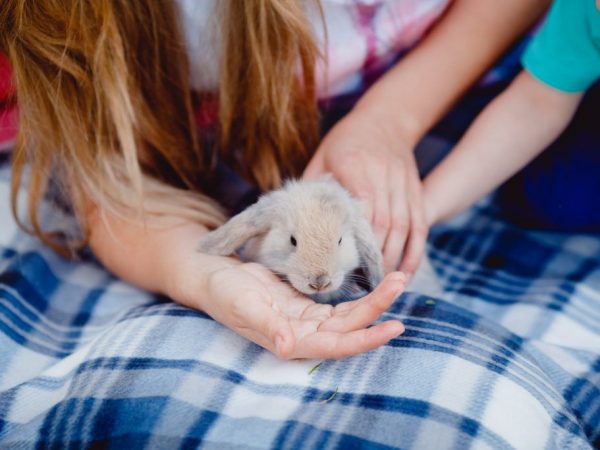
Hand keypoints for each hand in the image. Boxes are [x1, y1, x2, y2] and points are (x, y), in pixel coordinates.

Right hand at [185, 258, 405, 359]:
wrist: (215, 278)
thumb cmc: (225, 293)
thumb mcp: (243, 305)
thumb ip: (267, 326)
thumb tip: (286, 348)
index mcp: (291, 340)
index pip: (336, 344)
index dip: (365, 338)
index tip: (393, 327)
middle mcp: (305, 333)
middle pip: (350, 326)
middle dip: (378, 307)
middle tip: (402, 281)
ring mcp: (307, 319)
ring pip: (349, 313)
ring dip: (374, 299)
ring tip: (398, 279)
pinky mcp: (307, 304)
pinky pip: (339, 303)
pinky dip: (358, 294)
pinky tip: (376, 284)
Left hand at [304, 109, 427, 275]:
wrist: (387, 117)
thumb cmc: (346, 140)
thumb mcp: (322, 157)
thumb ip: (313, 187)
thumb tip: (294, 221)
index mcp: (354, 164)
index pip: (360, 206)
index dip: (357, 238)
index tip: (346, 265)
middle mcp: (382, 174)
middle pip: (385, 221)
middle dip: (376, 256)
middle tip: (364, 285)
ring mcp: (403, 183)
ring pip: (405, 226)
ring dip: (396, 258)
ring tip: (383, 284)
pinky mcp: (416, 190)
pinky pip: (420, 225)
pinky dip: (415, 251)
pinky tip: (406, 272)